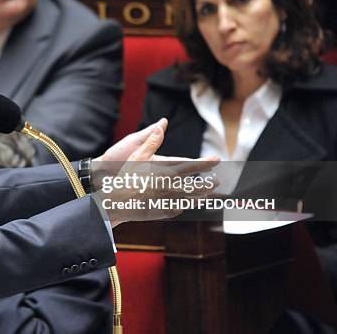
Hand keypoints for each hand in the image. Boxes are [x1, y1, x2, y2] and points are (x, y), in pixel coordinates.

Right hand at [91, 119, 218, 224]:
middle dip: (210, 184)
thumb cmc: (126, 178)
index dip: (206, 163)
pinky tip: (186, 203)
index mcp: (167, 173)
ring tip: (208, 192)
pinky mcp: (164, 211)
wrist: (118, 203)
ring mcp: (169, 202)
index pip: (192, 167)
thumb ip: (152, 142)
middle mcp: (172, 188)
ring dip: (202, 195)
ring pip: (192, 199)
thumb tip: (161, 126)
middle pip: (197, 187)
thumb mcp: (137, 156)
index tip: (217, 160)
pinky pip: (180, 208)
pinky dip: (186, 204)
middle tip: (218, 180)